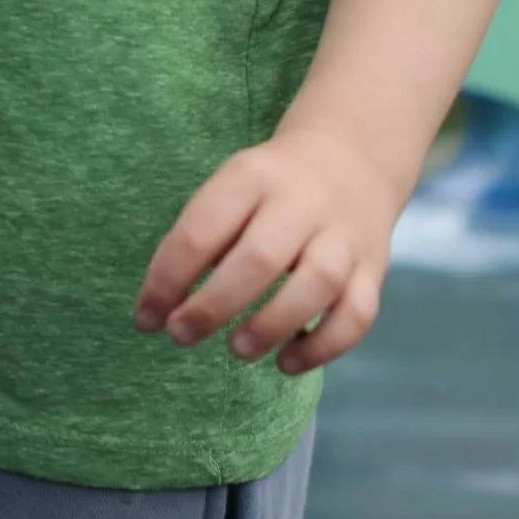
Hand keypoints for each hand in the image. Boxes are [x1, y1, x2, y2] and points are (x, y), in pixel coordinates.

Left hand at [134, 123, 400, 377]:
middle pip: (259, 258)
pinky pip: (358, 314)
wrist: (350, 156)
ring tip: (236, 350)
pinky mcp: (373, 268)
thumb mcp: (230, 188)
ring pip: (317, 284)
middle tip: (181, 336)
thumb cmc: (269, 187)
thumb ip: (202, 238)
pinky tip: (286, 362)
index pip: (201, 230)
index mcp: (250, 177)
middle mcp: (301, 203)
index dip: (167, 280)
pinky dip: (323, 346)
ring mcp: (343, 236)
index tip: (145, 319)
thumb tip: (161, 307)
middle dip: (214, 306)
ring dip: (272, 325)